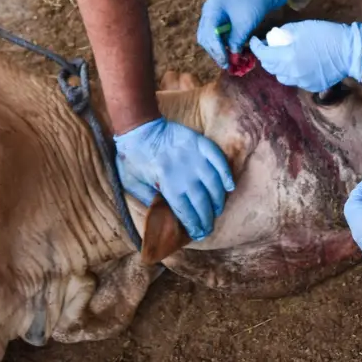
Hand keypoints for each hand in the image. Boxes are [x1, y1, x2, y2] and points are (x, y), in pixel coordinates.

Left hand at [115, 118, 235, 240]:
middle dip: (207, 218)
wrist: (139, 127)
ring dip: (218, 199)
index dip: (193, 225)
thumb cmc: (132, 157)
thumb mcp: (132, 183)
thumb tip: (165, 215)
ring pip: (213, 182)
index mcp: (166, 183)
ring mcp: (193, 156)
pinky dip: (225, 173)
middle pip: (201, 200)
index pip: (185, 210)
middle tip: (209, 228)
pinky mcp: (199, 143)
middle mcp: (183, 171)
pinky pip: (218, 158)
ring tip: (217, 210)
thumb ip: (148, 200)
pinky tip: (229, 186)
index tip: (198, 234)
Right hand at [196, 0, 287, 68]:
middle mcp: (208, 11)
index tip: (225, 62)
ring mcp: (211, 14)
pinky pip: (214, 35)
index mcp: (212, 9)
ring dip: (217, 49)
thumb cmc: (253, 4)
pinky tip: (228, 52)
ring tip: (227, 60)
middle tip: (226, 64)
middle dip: (215, 51)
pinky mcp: (217, 19)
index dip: (216, 50)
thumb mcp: (245, 25)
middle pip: (205, 37)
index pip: (209, 34)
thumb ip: (235, 42)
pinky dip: (220, 44)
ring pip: (208, 37)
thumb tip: (232, 58)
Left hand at [248, 20, 361, 92]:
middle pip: (270, 68)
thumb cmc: (326, 35)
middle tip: (270, 47)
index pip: (263, 55)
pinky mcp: (313, 86)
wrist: (350, 50)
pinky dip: (293, 73)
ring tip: (284, 57)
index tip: (255, 41)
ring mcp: (303, 82)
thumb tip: (276, 37)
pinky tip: (300, 64)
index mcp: (287, 57)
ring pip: (282, 77)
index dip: (256, 47)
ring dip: (279, 67)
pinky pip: (297, 81)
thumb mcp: (302, 27)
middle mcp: (292, 73)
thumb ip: (285, 32)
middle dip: (266, 57)